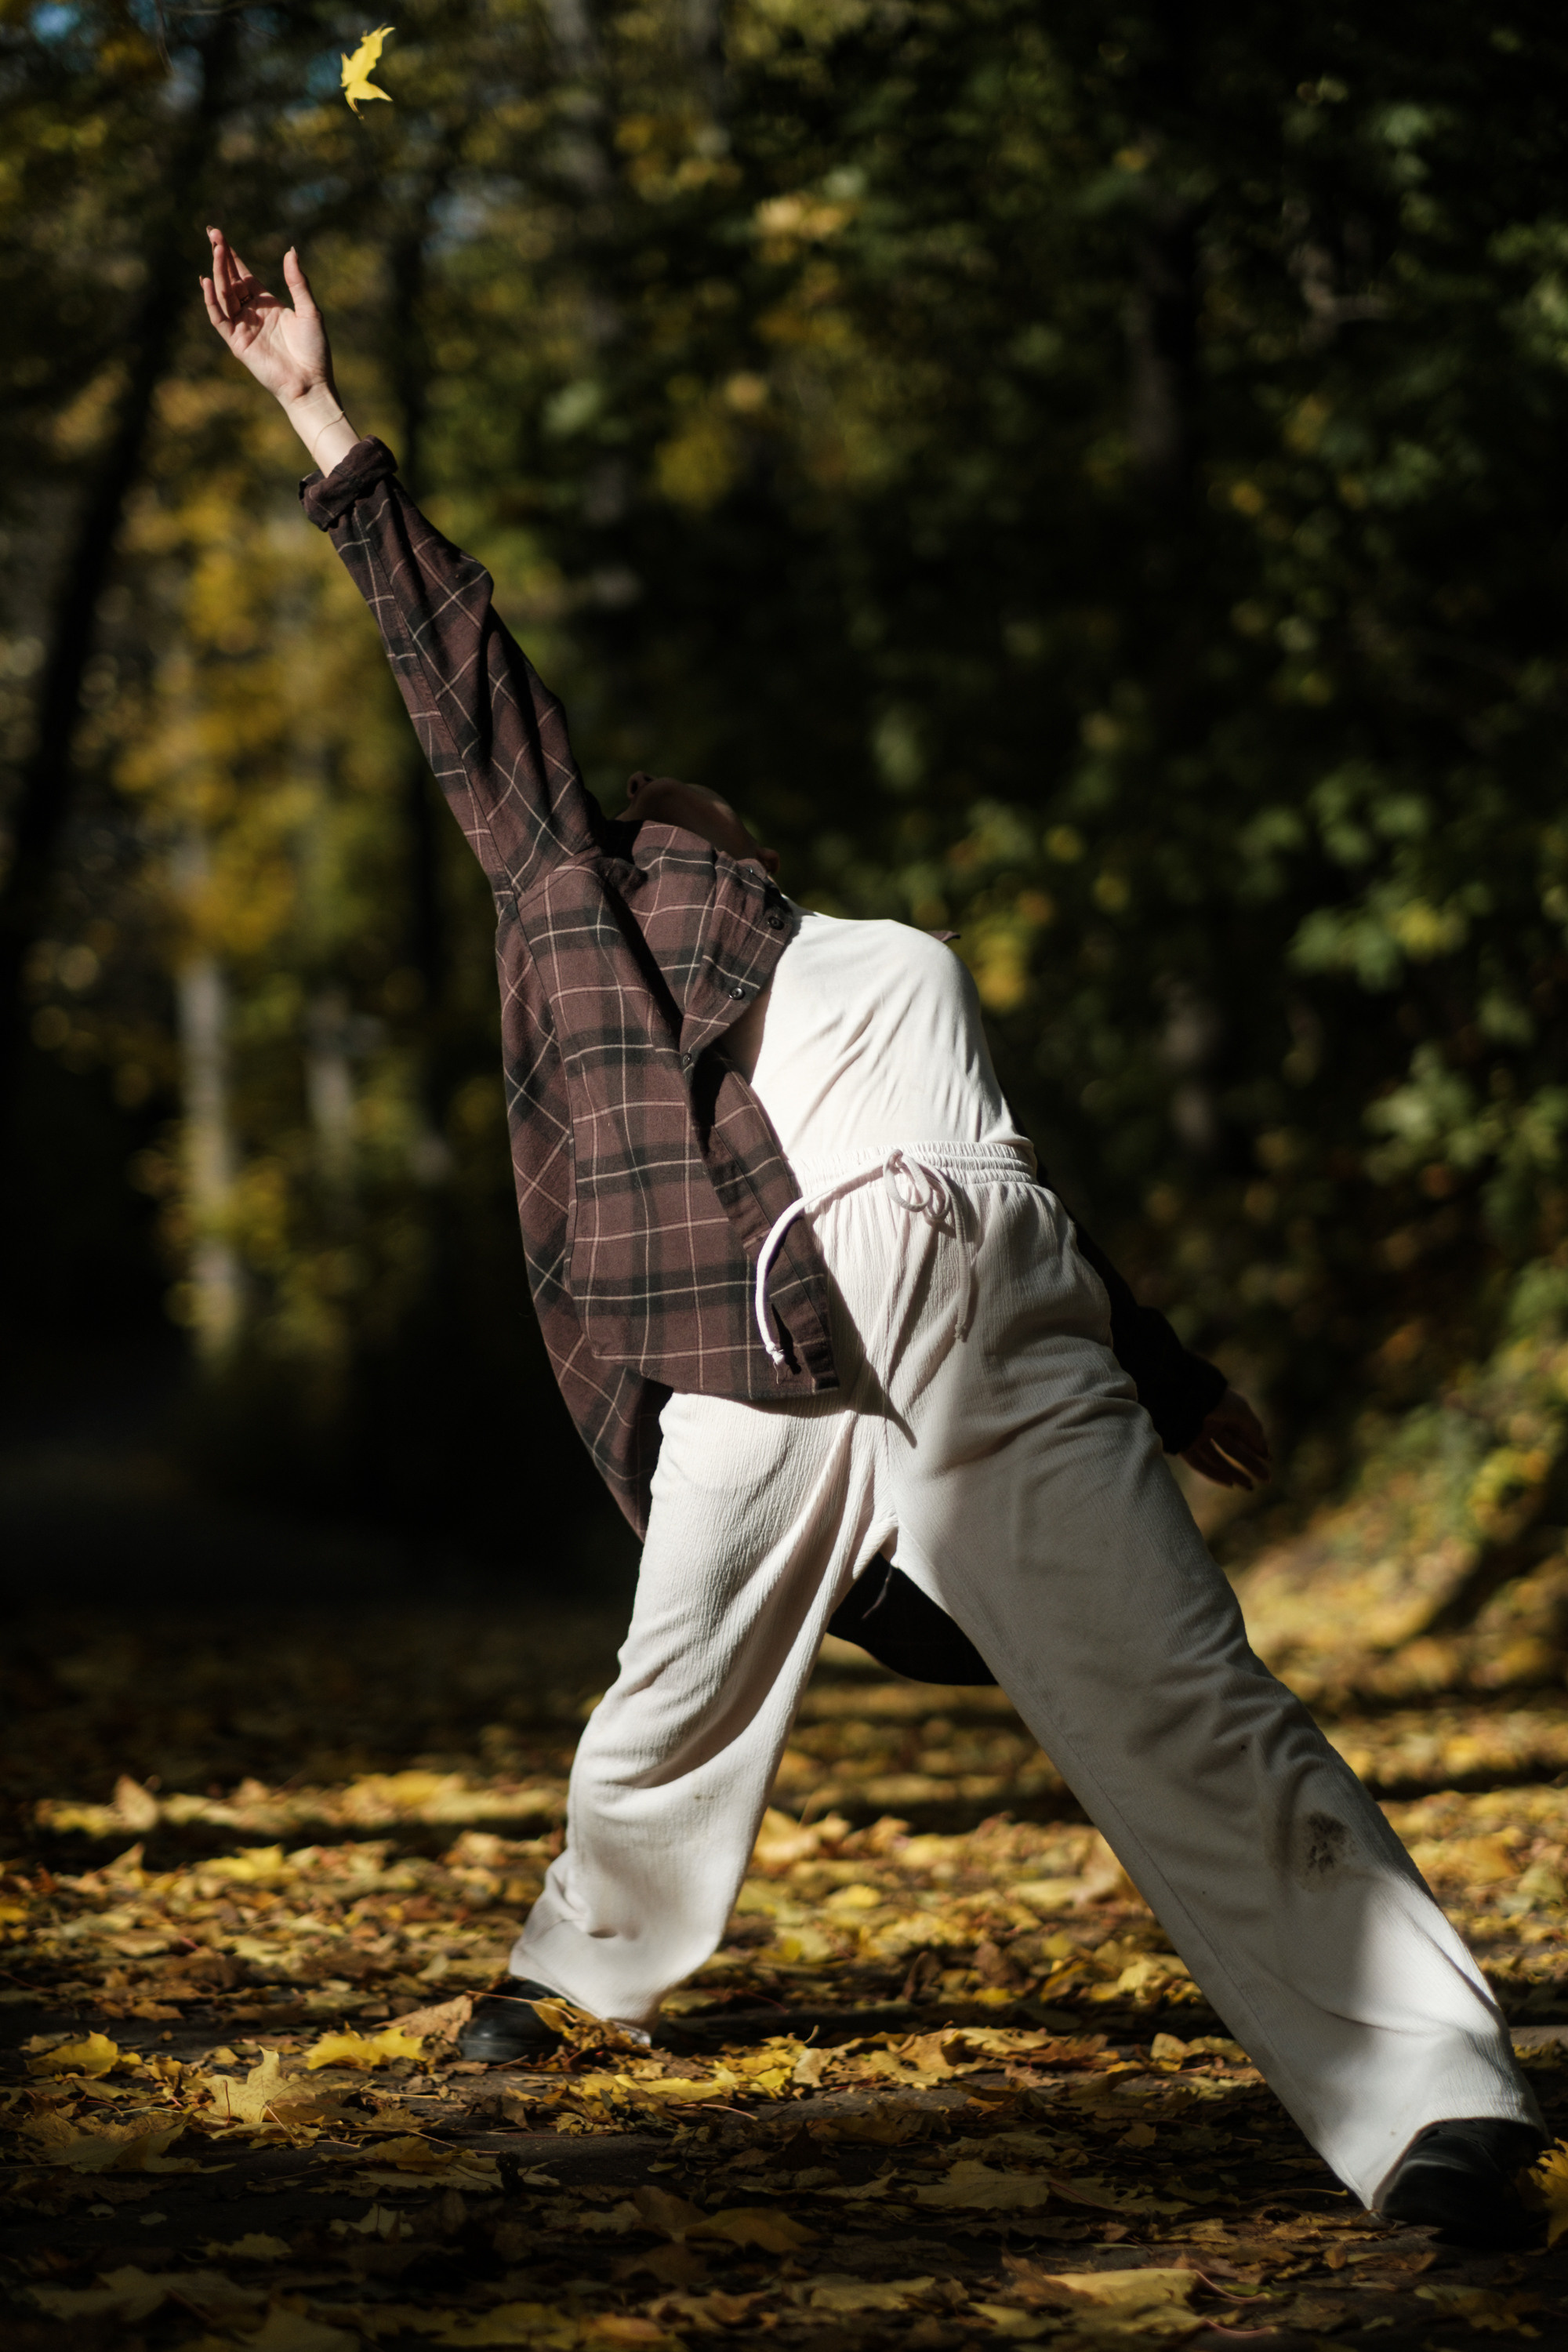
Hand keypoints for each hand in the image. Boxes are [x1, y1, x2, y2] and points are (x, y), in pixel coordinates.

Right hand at [200, 228, 356, 471]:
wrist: (311, 383)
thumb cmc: (314, 350)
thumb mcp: (310, 310)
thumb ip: (298, 282)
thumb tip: (291, 251)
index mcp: (268, 304)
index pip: (243, 275)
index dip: (232, 256)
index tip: (220, 235)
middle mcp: (252, 314)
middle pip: (231, 281)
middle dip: (221, 258)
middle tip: (213, 234)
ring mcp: (243, 328)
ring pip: (224, 296)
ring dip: (218, 273)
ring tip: (215, 250)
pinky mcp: (237, 343)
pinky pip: (220, 319)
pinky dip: (212, 302)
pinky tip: (208, 283)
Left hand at [1182, 1386, 1270, 1490]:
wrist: (1184, 1395)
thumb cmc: (1215, 1399)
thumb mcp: (1241, 1412)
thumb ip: (1254, 1430)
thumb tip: (1265, 1451)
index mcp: (1224, 1412)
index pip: (1242, 1434)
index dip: (1256, 1447)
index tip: (1269, 1459)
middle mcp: (1210, 1424)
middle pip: (1233, 1449)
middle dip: (1250, 1464)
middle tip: (1267, 1479)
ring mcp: (1196, 1435)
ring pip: (1217, 1459)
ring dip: (1234, 1473)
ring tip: (1250, 1486)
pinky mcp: (1183, 1445)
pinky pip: (1199, 1463)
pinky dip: (1213, 1474)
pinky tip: (1230, 1483)